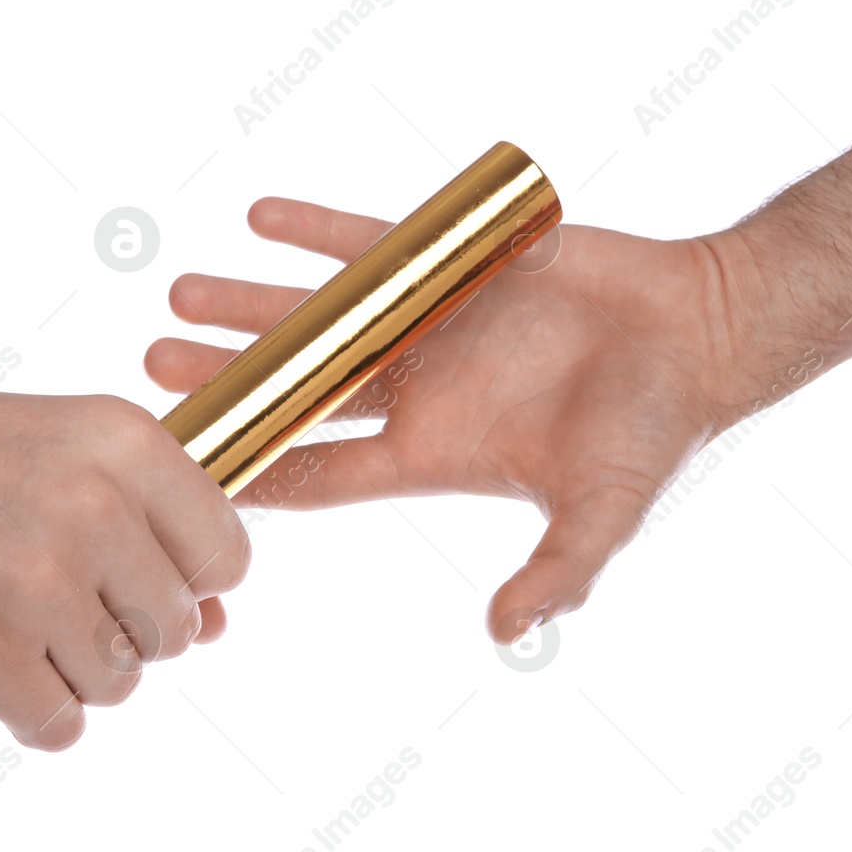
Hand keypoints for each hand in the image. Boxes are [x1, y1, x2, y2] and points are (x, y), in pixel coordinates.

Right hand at [0, 372, 249, 750]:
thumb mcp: (61, 450)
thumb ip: (150, 527)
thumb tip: (221, 627)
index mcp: (126, 444)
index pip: (228, 557)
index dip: (191, 584)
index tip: (139, 581)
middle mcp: (95, 509)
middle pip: (178, 632)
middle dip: (129, 634)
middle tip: (57, 603)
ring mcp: (40, 585)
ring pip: (121, 684)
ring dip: (75, 675)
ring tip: (15, 626)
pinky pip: (60, 726)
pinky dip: (34, 716)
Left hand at [146, 198, 767, 643]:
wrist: (701, 333)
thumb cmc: (654, 432)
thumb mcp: (604, 512)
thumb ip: (556, 572)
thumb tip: (504, 634)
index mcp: (431, 455)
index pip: (320, 474)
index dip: (254, 474)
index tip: (185, 470)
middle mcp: (415, 392)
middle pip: (297, 391)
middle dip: (225, 380)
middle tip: (149, 367)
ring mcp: (427, 327)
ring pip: (318, 317)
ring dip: (249, 303)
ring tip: (177, 290)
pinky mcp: (454, 266)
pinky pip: (373, 244)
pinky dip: (318, 232)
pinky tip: (258, 217)